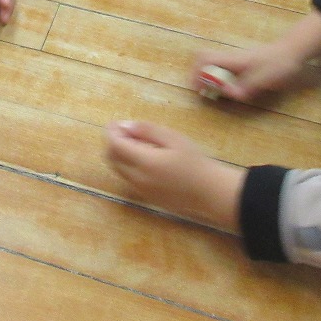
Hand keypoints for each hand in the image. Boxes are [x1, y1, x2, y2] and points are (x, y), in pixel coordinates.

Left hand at [104, 120, 242, 231]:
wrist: (209, 192)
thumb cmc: (195, 162)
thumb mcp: (173, 139)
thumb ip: (147, 130)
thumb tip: (125, 126)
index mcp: (144, 162)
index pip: (115, 145)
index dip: (111, 132)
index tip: (115, 123)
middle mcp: (137, 178)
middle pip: (111, 158)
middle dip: (113, 142)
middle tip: (125, 132)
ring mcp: (140, 190)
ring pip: (118, 169)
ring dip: (119, 155)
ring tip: (136, 143)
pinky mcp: (146, 197)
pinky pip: (128, 179)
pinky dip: (127, 166)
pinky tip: (144, 159)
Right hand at [191, 43, 304, 102]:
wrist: (292, 51)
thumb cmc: (279, 64)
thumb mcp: (264, 79)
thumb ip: (245, 87)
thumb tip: (227, 94)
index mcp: (233, 60)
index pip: (205, 58)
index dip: (197, 72)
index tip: (198, 88)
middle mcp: (231, 58)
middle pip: (204, 59)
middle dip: (198, 75)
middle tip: (202, 91)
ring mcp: (236, 61)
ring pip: (213, 65)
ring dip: (209, 78)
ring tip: (213, 92)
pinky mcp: (242, 65)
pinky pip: (223, 69)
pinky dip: (219, 79)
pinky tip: (229, 89)